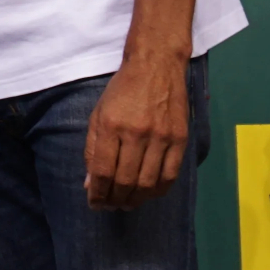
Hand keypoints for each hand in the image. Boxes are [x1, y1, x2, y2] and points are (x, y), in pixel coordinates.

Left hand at [84, 52, 188, 210]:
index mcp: (111, 125)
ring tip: (127, 203)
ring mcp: (161, 136)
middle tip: (110, 206)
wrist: (156, 64)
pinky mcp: (180, 138)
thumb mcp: (98, 114)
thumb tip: (90, 184)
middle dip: (114, 200)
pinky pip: (170, 175)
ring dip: (135, 200)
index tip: (94, 203)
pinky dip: (158, 191)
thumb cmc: (122, 90)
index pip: (102, 171)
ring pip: (147, 182)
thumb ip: (92, 149)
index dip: (97, 193)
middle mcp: (136, 132)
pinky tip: (148, 194)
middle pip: (125, 181)